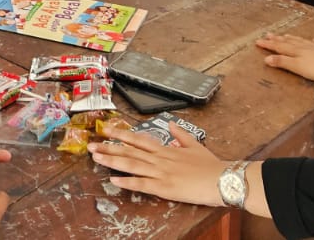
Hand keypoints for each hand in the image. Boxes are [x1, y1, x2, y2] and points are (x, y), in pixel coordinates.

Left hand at [90, 122, 224, 206]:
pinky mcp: (164, 188)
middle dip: (109, 147)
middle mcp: (160, 159)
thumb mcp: (195, 145)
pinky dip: (127, 181)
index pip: (138, 139)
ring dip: (112, 160)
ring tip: (96, 157)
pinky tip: (113, 180)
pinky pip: (142, 184)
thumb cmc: (211, 166)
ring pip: (132, 164)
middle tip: (91, 144)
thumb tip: (172, 125)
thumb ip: (181, 135)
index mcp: (166, 149)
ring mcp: (161, 172)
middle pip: (130, 151)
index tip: (106, 130)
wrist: (222, 179)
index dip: (121, 134)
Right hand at [256, 33, 313, 82]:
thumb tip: (266, 59)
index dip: (268, 45)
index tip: (258, 41)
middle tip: (268, 34)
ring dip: (291, 38)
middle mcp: (304, 47)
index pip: (279, 47)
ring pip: (300, 41)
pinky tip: (312, 40)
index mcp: (296, 51)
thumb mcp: (297, 67)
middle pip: (288, 42)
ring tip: (285, 35)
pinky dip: (312, 41)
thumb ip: (283, 62)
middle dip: (277, 39)